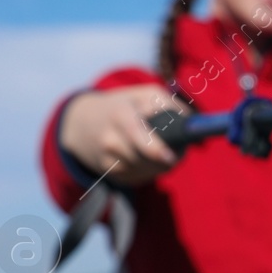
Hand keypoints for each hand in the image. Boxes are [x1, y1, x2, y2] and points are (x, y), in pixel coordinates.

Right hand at [59, 86, 190, 187]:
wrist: (81, 124)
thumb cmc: (124, 105)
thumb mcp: (145, 95)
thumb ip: (170, 105)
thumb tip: (191, 124)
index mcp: (120, 115)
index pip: (137, 136)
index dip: (155, 149)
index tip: (171, 157)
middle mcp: (110, 140)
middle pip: (147, 159)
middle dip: (168, 157)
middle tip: (175, 150)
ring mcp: (107, 160)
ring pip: (147, 171)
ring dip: (161, 164)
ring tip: (159, 148)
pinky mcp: (109, 175)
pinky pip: (140, 178)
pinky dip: (150, 169)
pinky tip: (144, 156)